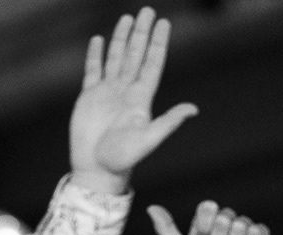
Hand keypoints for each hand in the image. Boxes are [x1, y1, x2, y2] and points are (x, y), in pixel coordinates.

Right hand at [68, 7, 196, 196]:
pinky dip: (96, 55)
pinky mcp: (89, 98)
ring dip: (122, 38)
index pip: (152, 63)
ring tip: (127, 18)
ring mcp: (107, 93)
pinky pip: (93, 70)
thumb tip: (194, 109)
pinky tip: (99, 40)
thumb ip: (169, 121)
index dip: (158, 43)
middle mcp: (126, 92)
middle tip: (147, 10)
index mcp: (141, 98)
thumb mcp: (149, 139)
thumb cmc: (123, 159)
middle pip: (136, 55)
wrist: (96, 170)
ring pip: (116, 58)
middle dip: (142, 33)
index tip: (164, 23)